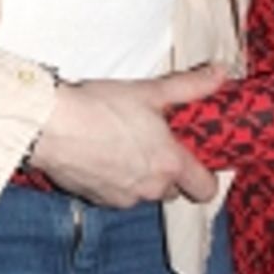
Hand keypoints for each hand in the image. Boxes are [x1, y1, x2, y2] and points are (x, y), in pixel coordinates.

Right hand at [29, 65, 225, 207]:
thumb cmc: (101, 108)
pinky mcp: (98, 200)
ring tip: (122, 146)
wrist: (51, 127)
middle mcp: (150, 188)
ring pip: (144, 192)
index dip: (206, 178)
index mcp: (169, 164)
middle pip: (173, 190)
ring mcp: (123, 198)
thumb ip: (190, 86)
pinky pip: (117, 195)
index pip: (205, 189)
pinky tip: (101, 156)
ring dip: (140, 176)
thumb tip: (221, 73)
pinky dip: (114, 180)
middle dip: (167, 172)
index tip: (196, 162)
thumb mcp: (150, 92)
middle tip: (154, 145)